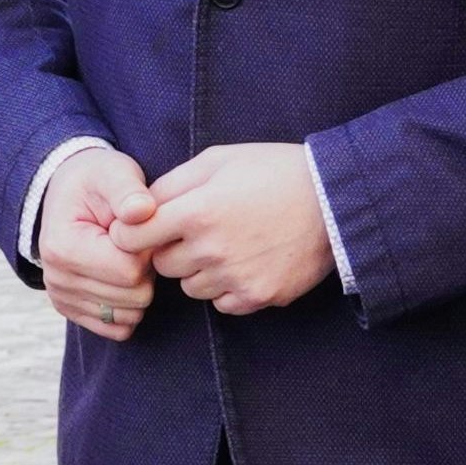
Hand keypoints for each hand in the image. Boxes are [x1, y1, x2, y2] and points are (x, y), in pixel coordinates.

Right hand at [39, 146, 157, 342]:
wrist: (70, 193)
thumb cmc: (97, 181)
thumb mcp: (113, 173)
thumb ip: (129, 190)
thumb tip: (143, 210)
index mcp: (62, 247)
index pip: (130, 271)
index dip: (147, 250)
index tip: (138, 228)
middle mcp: (56, 279)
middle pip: (133, 296)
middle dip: (145, 269)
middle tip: (134, 242)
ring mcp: (62, 298)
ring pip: (130, 316)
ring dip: (139, 287)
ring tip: (125, 255)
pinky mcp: (72, 312)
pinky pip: (120, 329)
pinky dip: (130, 306)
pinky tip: (122, 277)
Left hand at [116, 144, 335, 315]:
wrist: (333, 199)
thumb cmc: (272, 171)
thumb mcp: (217, 160)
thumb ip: (171, 183)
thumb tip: (136, 207)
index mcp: (196, 211)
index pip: (132, 238)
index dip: (134, 233)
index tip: (146, 228)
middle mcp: (212, 250)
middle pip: (162, 266)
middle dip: (171, 250)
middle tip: (198, 230)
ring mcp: (236, 278)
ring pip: (191, 288)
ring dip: (200, 271)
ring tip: (229, 243)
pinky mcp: (258, 297)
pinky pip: (221, 304)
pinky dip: (226, 289)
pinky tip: (246, 262)